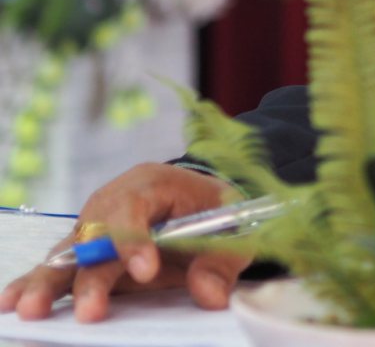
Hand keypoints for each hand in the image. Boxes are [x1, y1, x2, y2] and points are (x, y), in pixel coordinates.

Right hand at [0, 164, 250, 321]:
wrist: (200, 203)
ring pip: (67, 253)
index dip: (135, 239)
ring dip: (48, 282)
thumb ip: (220, 262)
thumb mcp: (231, 231)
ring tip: (31, 310)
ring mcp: (93, 227)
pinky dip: (35, 284)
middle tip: (92, 310)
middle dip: (91, 274)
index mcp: (153, 184)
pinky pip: (57, 267)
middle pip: (94, 234)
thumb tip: (209, 295)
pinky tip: (13, 304)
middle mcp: (113, 202)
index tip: (145, 271)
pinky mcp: (83, 253)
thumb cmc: (214, 213)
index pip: (135, 205)